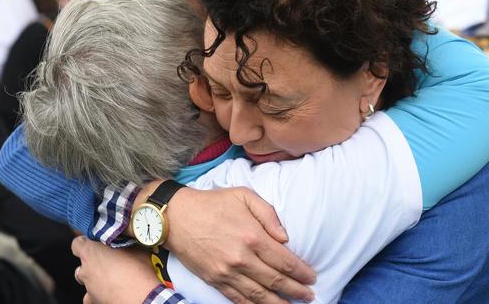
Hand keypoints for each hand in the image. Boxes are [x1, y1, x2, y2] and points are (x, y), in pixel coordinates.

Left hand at [71, 236, 159, 303]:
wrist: (142, 297)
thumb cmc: (138, 272)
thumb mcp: (137, 249)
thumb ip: (125, 244)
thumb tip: (129, 242)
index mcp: (91, 252)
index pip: (77, 244)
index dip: (86, 243)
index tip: (95, 243)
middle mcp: (86, 270)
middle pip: (82, 265)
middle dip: (93, 264)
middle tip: (110, 262)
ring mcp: (89, 288)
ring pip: (87, 282)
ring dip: (96, 279)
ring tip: (113, 279)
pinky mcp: (94, 301)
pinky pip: (92, 297)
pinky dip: (99, 294)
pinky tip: (112, 292)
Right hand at [165, 187, 315, 303]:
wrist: (176, 216)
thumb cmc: (212, 203)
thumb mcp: (244, 195)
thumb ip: (269, 214)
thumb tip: (286, 237)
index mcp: (252, 236)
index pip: (284, 260)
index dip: (301, 271)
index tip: (312, 277)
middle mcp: (241, 258)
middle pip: (275, 281)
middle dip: (296, 290)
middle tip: (309, 295)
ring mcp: (227, 272)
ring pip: (259, 295)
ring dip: (279, 303)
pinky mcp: (214, 280)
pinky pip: (238, 299)